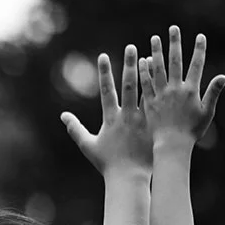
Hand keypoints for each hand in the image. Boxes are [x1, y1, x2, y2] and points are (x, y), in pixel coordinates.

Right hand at [61, 45, 151, 175]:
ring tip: (150, 55)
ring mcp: (143, 120)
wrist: (129, 177)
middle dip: (129, 65)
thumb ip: (75, 129)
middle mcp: (127, 116)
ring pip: (146, 92)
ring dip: (147, 74)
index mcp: (111, 119)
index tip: (104, 55)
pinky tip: (161, 78)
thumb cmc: (107, 163)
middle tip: (131, 47)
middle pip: (128, 85)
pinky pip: (157, 104)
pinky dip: (158, 90)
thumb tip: (63, 115)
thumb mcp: (88, 145)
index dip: (105, 72)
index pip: (107, 90)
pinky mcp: (154, 125)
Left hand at [140, 26, 224, 147]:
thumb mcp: (206, 113)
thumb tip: (223, 77)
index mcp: (191, 91)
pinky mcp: (148, 102)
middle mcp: (175, 90)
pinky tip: (141, 60)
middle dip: (175, 44)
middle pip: (175, 62)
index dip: (199, 50)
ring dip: (157, 52)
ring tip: (154, 38)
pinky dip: (144, 71)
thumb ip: (213, 93)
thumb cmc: (191, 131)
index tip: (199, 36)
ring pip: (158, 69)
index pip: (196, 66)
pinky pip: (145, 83)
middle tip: (172, 28)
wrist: (171, 146)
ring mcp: (160, 95)